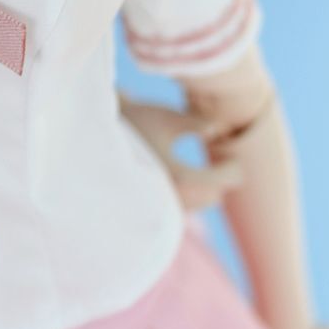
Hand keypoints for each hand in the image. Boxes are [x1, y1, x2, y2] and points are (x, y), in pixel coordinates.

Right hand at [118, 96, 243, 210]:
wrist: (95, 139)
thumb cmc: (135, 124)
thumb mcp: (169, 117)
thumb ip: (200, 124)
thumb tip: (220, 130)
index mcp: (183, 176)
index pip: (224, 180)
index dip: (233, 166)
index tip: (230, 155)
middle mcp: (172, 198)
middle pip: (213, 197)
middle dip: (219, 180)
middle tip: (221, 163)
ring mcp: (159, 207)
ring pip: (195, 206)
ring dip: (203, 191)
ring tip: (200, 172)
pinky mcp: (148, 210)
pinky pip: (178, 210)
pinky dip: (185, 197)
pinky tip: (179, 180)